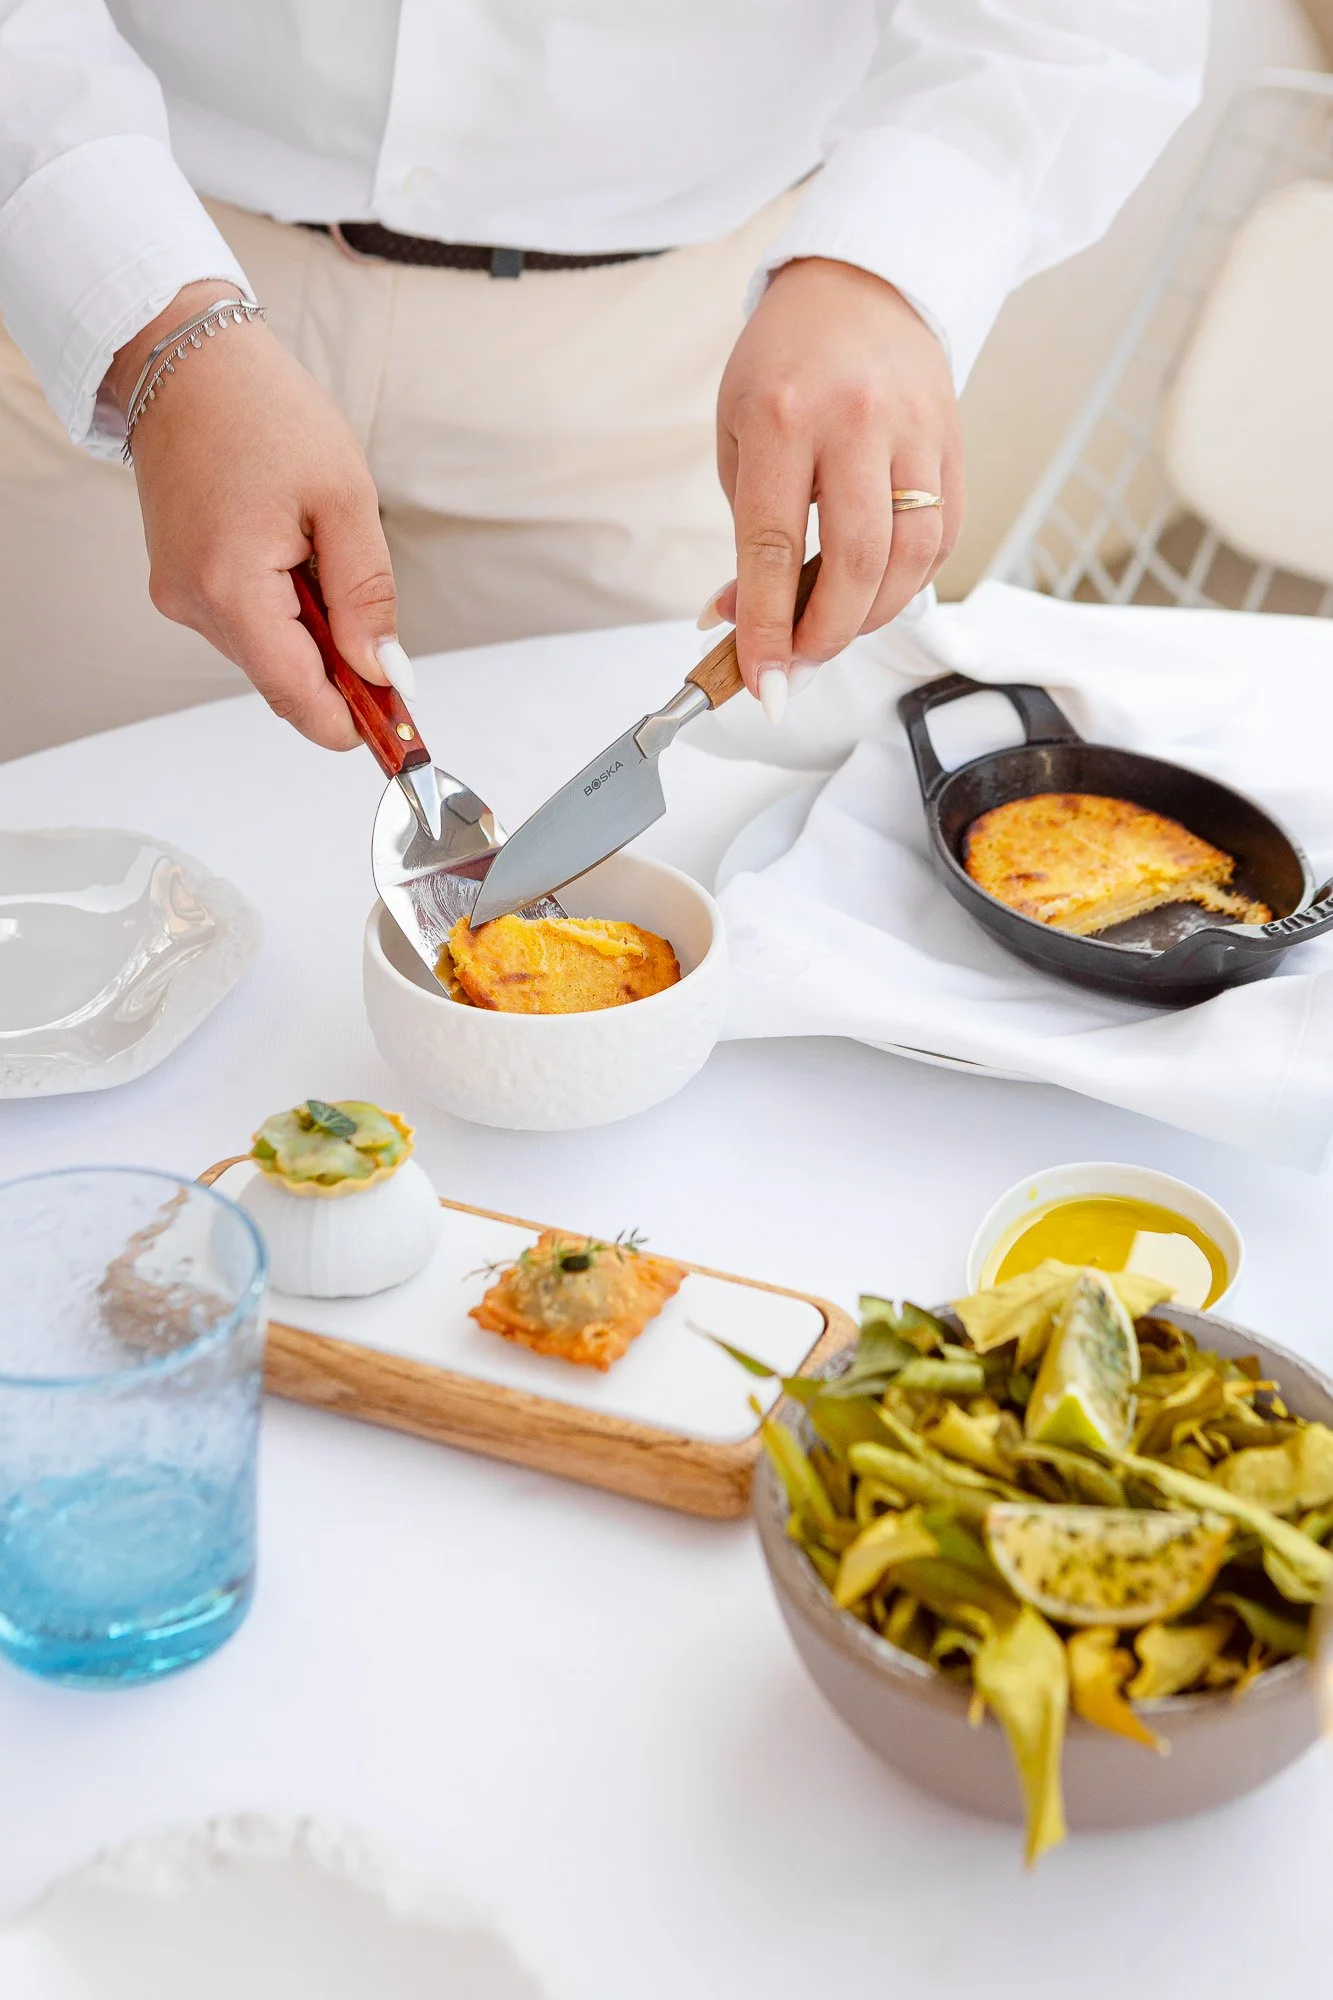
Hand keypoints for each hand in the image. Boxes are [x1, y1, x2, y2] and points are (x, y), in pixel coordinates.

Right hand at [106, 283, 409, 749]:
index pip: (294, 694)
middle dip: (339, 670)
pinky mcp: (179, 581)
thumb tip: (385, 671)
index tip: (395, 730)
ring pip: (267, 653)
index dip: (350, 721)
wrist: (189, 359)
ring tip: (323, 554)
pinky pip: (246, 623)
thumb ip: (367, 595)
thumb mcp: (344, 499)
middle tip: (385, 637)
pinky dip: (284, 610)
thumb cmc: (262, 409)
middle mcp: (192, 601)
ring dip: (312, 632)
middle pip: (282, 680)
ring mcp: (179, 593)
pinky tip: (295, 554)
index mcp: (230, 584)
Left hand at [712, 257, 961, 719]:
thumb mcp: (740, 435)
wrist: (861, 285)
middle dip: (826, 635)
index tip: (762, 681)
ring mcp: (915, 433)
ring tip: (837, 630)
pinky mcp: (954, 445)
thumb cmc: (786, 363)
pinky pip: (944, 538)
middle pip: (856, 561)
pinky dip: (911, 582)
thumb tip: (740, 620)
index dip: (767, 626)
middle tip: (800, 666)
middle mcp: (857, 423)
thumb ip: (745, 533)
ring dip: (873, 616)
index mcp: (785, 417)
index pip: (773, 546)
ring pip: (911, 557)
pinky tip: (880, 591)